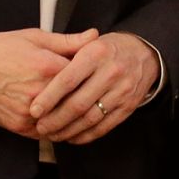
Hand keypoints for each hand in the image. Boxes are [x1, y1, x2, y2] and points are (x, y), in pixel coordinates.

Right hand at [0, 28, 98, 136]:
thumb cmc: (1, 51)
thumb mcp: (35, 38)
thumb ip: (68, 41)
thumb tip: (95, 35)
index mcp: (48, 67)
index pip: (86, 75)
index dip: (94, 74)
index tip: (97, 72)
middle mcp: (41, 93)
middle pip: (79, 100)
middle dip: (88, 96)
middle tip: (95, 91)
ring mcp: (31, 113)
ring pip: (66, 120)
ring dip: (75, 115)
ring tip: (83, 106)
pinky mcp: (21, 127)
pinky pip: (49, 132)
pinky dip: (59, 127)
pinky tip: (64, 118)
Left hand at [28, 31, 158, 143]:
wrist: (144, 54)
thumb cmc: (108, 49)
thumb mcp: (89, 42)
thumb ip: (65, 53)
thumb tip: (40, 72)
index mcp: (96, 53)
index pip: (68, 80)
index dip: (49, 98)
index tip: (34, 110)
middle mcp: (111, 72)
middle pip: (78, 103)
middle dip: (55, 120)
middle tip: (40, 127)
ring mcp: (122, 91)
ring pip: (90, 119)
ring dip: (68, 131)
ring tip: (52, 134)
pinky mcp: (128, 106)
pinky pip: (104, 126)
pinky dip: (85, 135)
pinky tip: (71, 137)